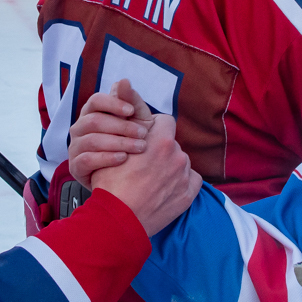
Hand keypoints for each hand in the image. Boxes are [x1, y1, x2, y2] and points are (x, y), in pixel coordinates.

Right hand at [69, 79, 151, 181]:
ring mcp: (75, 147)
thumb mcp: (136, 121)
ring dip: (118, 143)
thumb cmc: (130, 142)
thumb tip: (123, 80)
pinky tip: (123, 159)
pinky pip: (86, 159)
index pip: (96, 101)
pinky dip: (106, 158)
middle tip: (144, 135)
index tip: (131, 111)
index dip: (113, 103)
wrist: (125, 176)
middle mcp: (80, 128)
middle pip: (94, 121)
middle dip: (121, 127)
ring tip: (139, 148)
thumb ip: (131, 101)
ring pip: (91, 140)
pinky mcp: (75, 166)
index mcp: (92, 113)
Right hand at [76, 80, 201, 235]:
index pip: (164, 122)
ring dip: (170, 167)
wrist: (119, 221)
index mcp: (161, 140)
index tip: (141, 143)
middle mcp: (178, 155)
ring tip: (150, 181)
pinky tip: (162, 191)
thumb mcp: (111, 143)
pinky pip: (190, 181)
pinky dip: (180, 184)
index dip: (152, 132)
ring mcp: (185, 176)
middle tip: (143, 165)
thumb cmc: (111, 182)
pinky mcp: (189, 194)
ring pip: (180, 163)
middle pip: (172, 144)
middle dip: (161, 150)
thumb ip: (122, 112)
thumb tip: (124, 80)